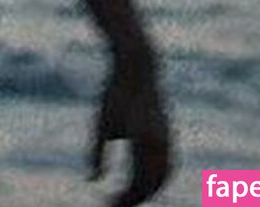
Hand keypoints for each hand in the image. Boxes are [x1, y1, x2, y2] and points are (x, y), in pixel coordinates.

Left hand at [88, 51, 172, 205]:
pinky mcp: (168, 133)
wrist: (138, 66)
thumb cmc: (115, 93)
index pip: (137, 184)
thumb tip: (91, 181)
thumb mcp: (101, 123)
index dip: (124, 199)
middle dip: (137, 198)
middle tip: (117, 205)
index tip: (108, 205)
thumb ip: (97, 154)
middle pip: (152, 185)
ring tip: (130, 197)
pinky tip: (145, 180)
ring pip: (164, 176)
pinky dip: (158, 178)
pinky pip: (168, 164)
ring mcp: (167, 139)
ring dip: (150, 190)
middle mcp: (160, 144)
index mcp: (143, 143)